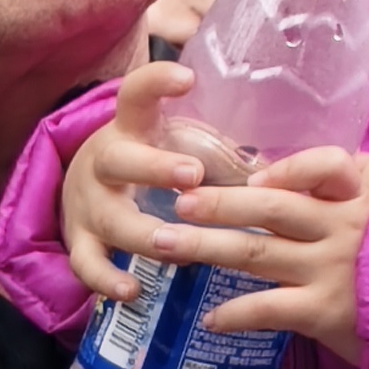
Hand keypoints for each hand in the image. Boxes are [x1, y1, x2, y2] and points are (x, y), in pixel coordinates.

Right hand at [59, 95, 218, 305]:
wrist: (83, 186)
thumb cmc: (149, 160)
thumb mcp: (171, 139)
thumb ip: (217, 142)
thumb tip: (289, 153)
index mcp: (132, 129)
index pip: (137, 94)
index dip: (156, 82)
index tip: (187, 78)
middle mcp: (105, 162)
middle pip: (120, 160)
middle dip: (154, 167)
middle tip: (192, 174)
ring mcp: (88, 204)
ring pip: (109, 218)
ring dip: (142, 233)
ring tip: (173, 245)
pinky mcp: (80, 241)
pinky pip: (87, 264)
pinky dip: (107, 280)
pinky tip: (133, 291)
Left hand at [134, 138, 368, 362]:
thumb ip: (359, 181)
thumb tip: (301, 169)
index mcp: (362, 197)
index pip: (328, 165)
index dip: (287, 169)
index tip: (254, 177)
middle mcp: (343, 227)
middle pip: (271, 207)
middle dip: (219, 202)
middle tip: (177, 201)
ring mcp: (330, 269)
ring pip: (256, 252)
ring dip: (205, 248)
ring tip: (164, 246)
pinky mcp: (324, 311)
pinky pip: (267, 308)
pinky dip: (234, 312)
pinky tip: (209, 319)